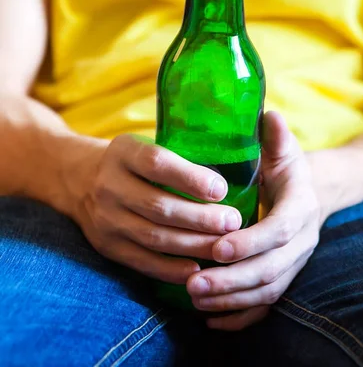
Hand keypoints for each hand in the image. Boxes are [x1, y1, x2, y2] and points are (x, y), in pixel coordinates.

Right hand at [71, 136, 240, 283]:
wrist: (78, 179)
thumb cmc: (130, 161)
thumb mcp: (144, 144)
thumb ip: (177, 155)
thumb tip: (232, 171)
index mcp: (123, 152)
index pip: (157, 164)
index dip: (191, 178)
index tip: (222, 189)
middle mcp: (110, 185)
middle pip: (159, 206)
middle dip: (201, 218)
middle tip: (233, 222)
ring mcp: (105, 219)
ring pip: (154, 237)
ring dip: (193, 244)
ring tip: (224, 245)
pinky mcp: (107, 246)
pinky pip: (142, 261)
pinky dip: (171, 268)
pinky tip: (197, 268)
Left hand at [187, 112, 319, 330]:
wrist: (310, 192)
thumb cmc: (286, 167)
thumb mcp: (283, 148)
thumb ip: (276, 135)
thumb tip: (268, 114)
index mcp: (302, 206)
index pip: (281, 230)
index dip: (251, 242)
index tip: (218, 248)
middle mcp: (303, 240)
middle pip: (273, 269)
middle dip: (234, 279)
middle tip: (195, 282)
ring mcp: (295, 262)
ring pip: (268, 291)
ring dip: (232, 299)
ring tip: (194, 296)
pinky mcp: (285, 276)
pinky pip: (266, 305)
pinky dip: (240, 316)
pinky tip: (209, 319)